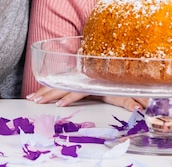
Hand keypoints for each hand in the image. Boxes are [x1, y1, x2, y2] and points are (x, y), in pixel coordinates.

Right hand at [27, 86, 148, 111]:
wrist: (115, 62)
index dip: (70, 97)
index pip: (78, 90)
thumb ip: (131, 100)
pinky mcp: (75, 78)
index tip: (59, 104)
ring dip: (45, 90)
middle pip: (63, 86)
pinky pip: (60, 82)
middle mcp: (82, 78)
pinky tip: (39, 90)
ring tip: (31, 97)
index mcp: (92, 81)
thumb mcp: (125, 91)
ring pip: (59, 83)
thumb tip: (140, 108)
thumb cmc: (119, 80)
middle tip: (34, 100)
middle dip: (49, 93)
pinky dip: (49, 86)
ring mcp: (77, 77)